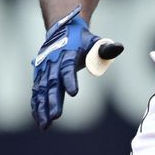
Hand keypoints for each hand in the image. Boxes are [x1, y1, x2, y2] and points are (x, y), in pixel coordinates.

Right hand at [30, 5, 100, 129]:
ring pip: (41, 90)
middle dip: (53, 100)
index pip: (67, 68)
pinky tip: (39, 119)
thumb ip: (104, 48)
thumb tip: (118, 47)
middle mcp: (52, 61)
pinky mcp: (39, 74)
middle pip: (52, 83)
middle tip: (55, 116)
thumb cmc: (82, 39)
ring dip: (42, 107)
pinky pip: (36, 91)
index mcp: (67, 53)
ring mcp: (44, 68)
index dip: (70, 79)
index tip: (73, 93)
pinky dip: (36, 105)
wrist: (62, 29)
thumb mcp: (94, 41)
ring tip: (45, 124)